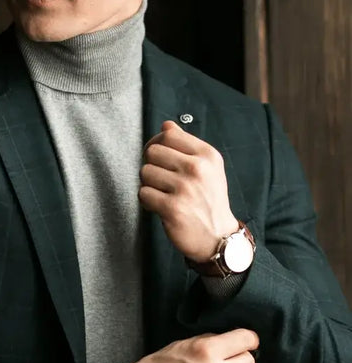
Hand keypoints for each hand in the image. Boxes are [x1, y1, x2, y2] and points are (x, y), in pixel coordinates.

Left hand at [139, 120, 237, 261]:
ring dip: (149, 185)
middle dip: (153, 166)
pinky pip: (143, 193)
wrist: (218, 237)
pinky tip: (161, 207)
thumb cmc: (209, 199)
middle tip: (163, 181)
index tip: (160, 158)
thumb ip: (186, 145)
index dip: (157, 145)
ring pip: (145, 172)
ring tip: (164, 195)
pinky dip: (148, 202)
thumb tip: (166, 125)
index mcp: (207, 155)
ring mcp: (185, 188)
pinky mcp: (172, 208)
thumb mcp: (207, 168)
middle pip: (152, 152)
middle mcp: (197, 169)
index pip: (168, 135)